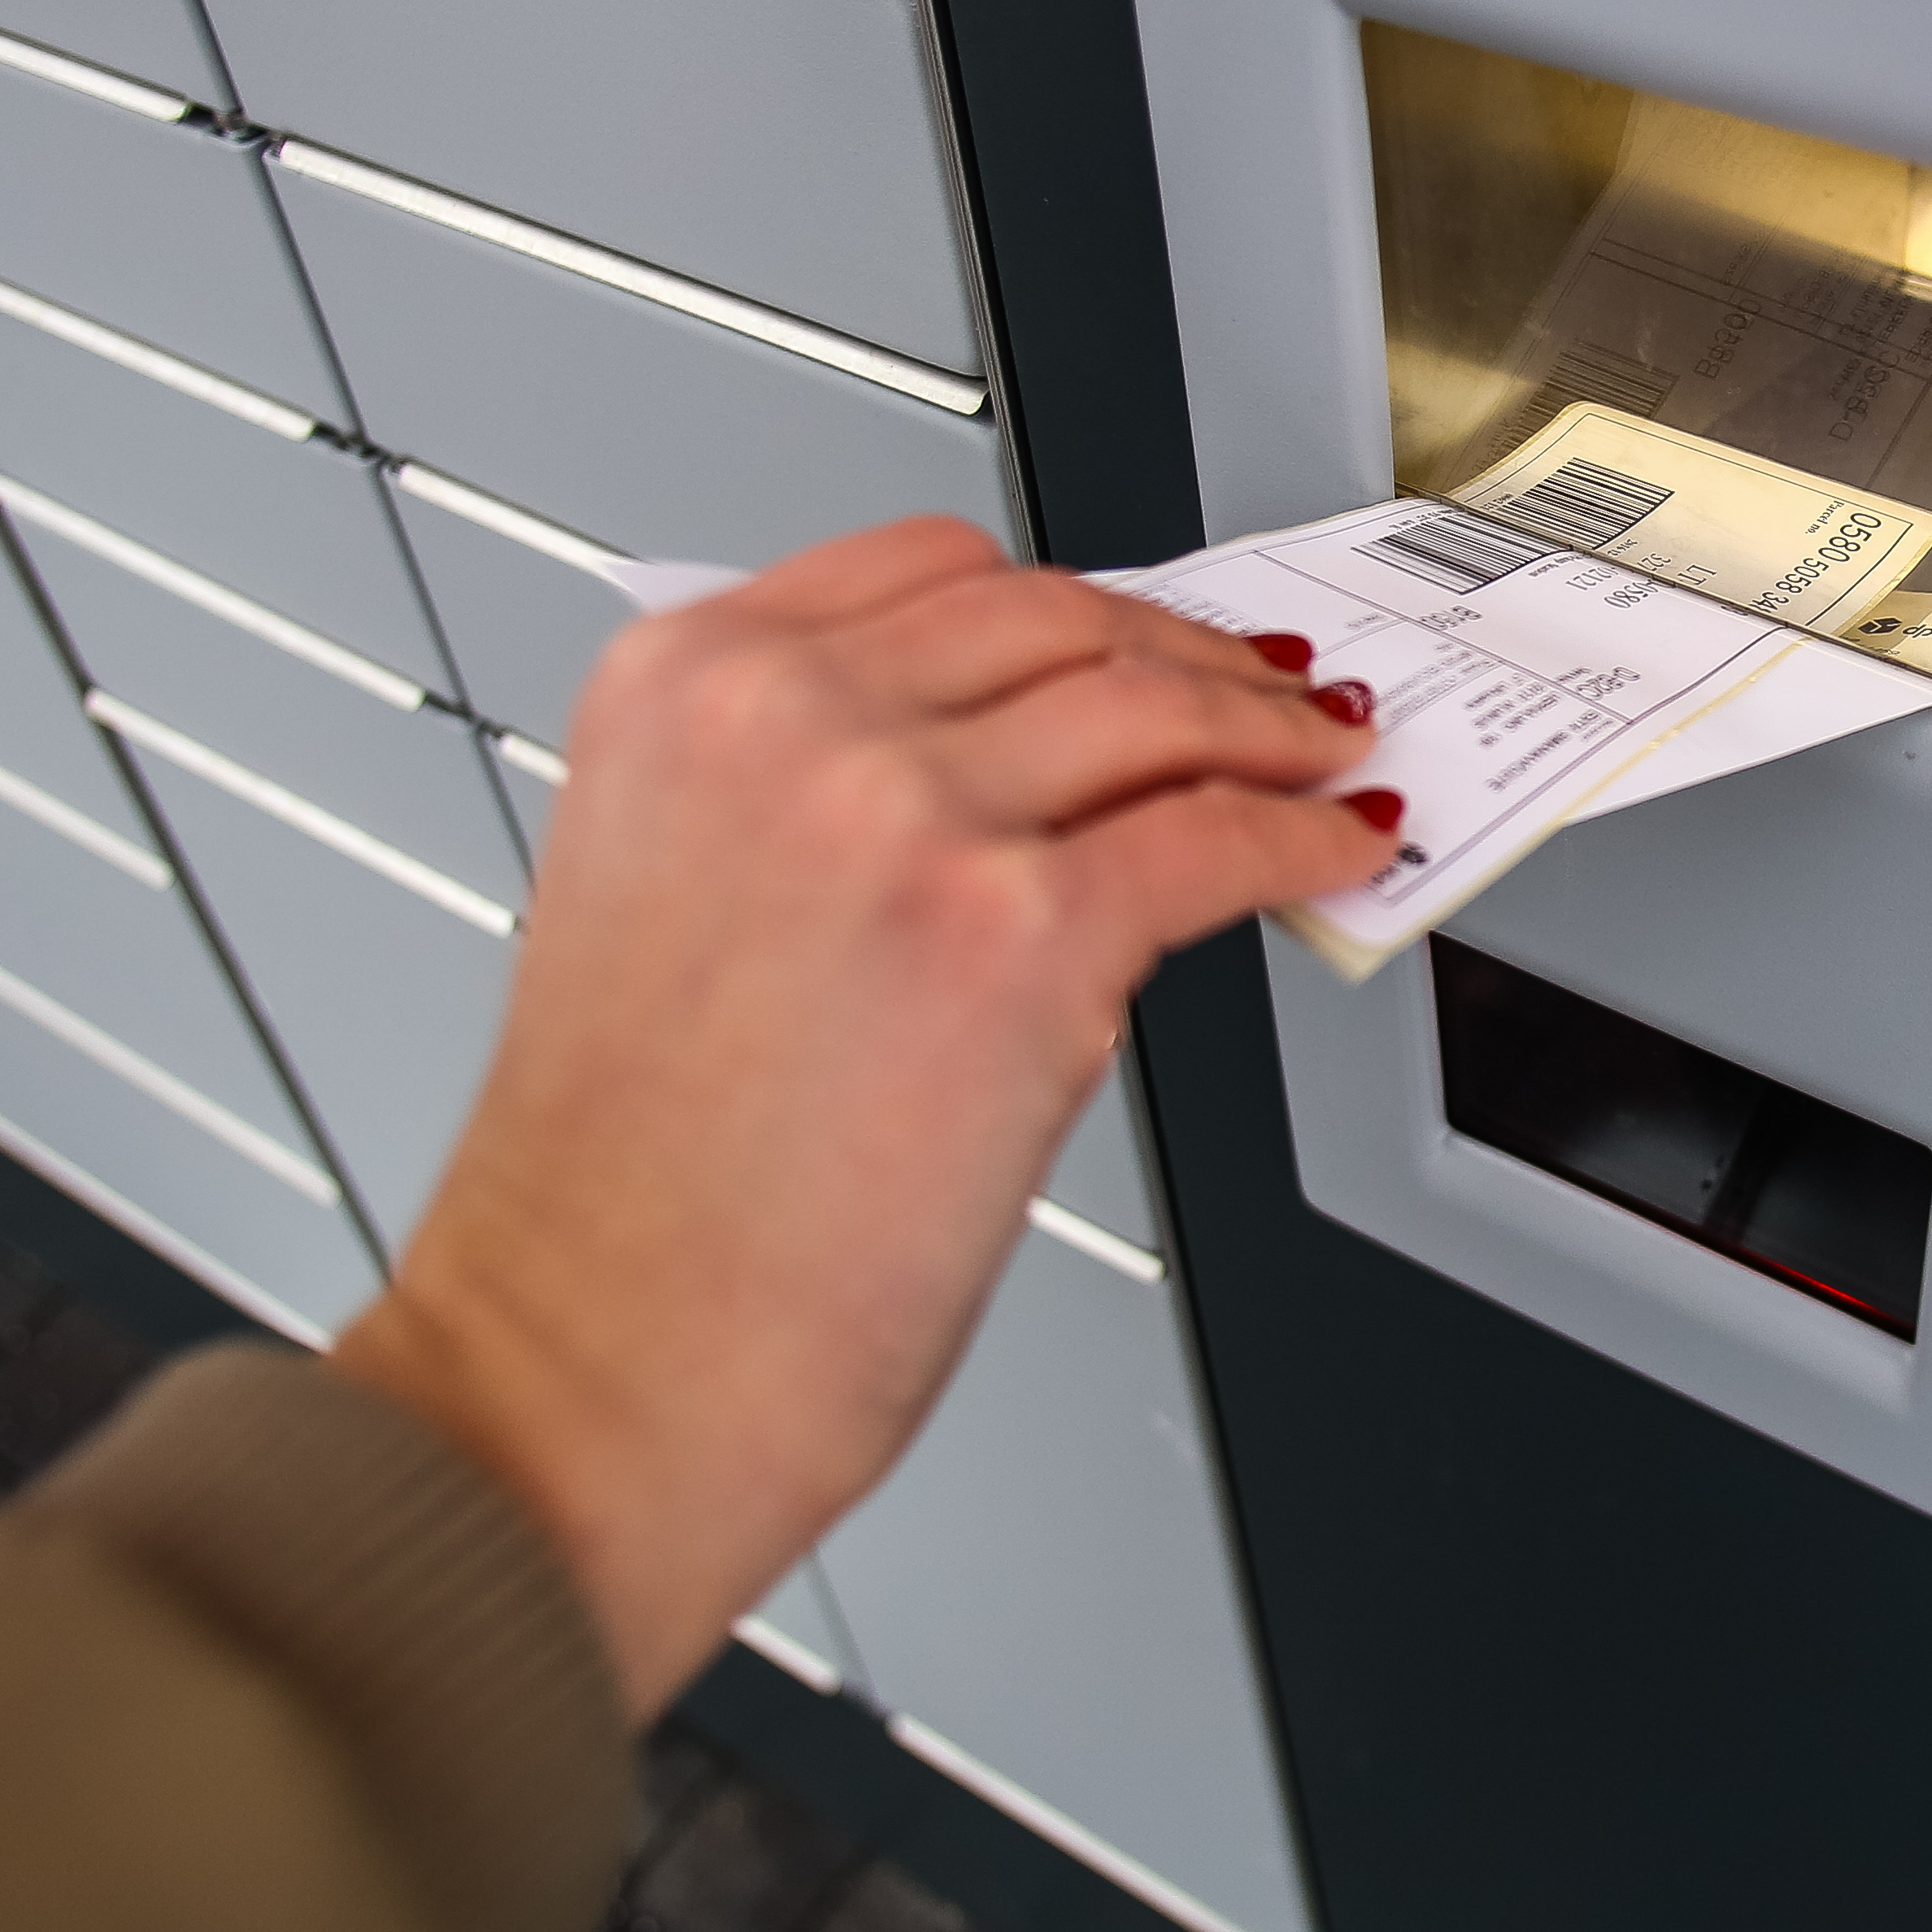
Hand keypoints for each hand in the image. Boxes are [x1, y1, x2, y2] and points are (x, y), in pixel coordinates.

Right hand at [329, 516, 1389, 1717]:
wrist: (597, 1360)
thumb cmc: (624, 1190)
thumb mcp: (666, 889)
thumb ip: (800, 788)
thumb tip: (1005, 773)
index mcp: (683, 684)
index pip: (933, 570)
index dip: (1075, 601)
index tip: (1137, 629)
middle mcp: (791, 720)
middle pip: (1062, 624)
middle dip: (1186, 657)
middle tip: (1261, 695)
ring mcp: (912, 817)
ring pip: (1156, 713)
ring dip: (1268, 731)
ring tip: (1321, 757)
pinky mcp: (1025, 936)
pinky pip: (1217, 841)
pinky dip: (1301, 838)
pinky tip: (1334, 847)